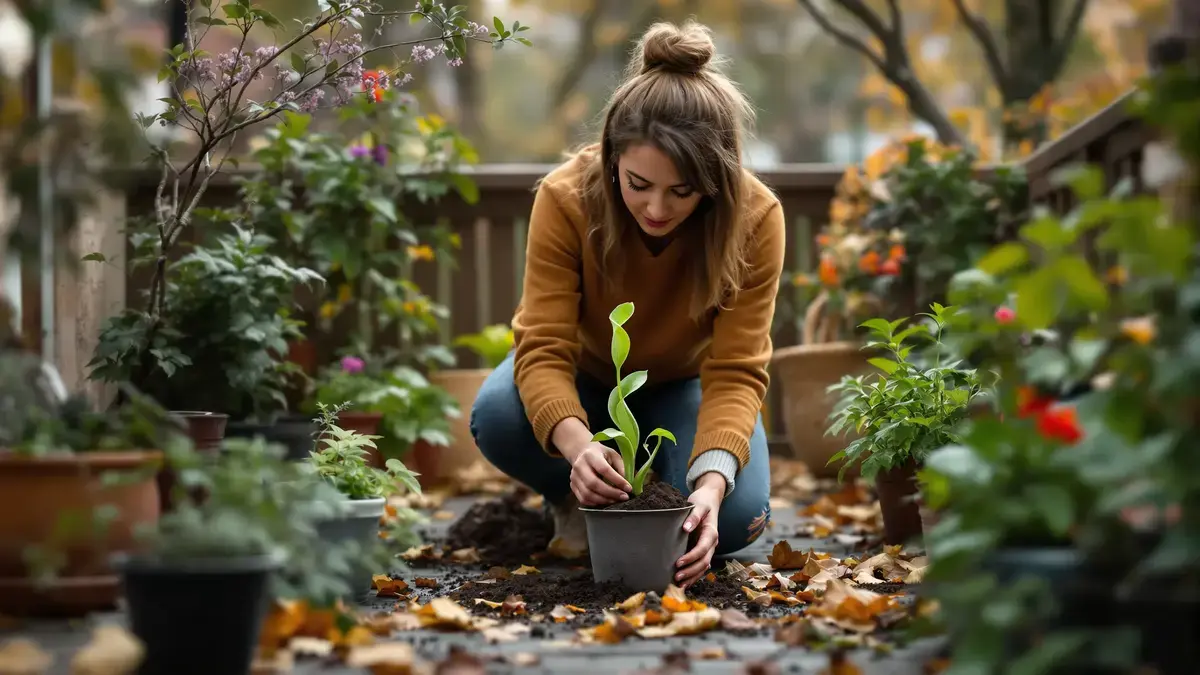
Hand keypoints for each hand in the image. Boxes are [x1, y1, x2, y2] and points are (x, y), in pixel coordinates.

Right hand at [566, 442, 630, 505]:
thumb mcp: (613, 455)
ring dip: (604, 500)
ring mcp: (574, 477)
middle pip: (593, 484)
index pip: (604, 469)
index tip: (629, 488)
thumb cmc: (600, 454)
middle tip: (624, 497)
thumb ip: (621, 467)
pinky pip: (583, 499)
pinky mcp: (572, 486)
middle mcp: (579, 466)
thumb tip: (628, 483)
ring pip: (587, 494)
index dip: (617, 480)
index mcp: (591, 455)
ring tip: (616, 500)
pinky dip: (596, 503)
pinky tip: (605, 501)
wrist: (582, 452)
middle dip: (611, 493)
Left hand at [675, 473, 724, 587]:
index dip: (691, 557)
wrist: (709, 500)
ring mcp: (708, 548)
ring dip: (692, 577)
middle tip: (676, 577)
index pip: (702, 549)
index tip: (678, 563)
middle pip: (704, 562)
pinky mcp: (703, 550)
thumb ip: (694, 516)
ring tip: (679, 585)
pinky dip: (693, 575)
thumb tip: (686, 528)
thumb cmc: (703, 501)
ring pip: (703, 567)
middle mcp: (712, 543)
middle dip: (691, 571)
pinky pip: (700, 566)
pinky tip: (684, 582)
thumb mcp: (699, 504)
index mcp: (711, 533)